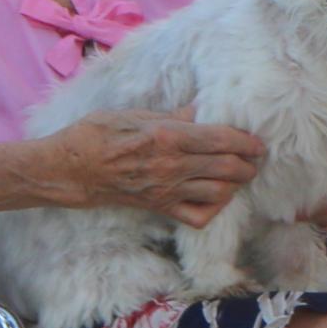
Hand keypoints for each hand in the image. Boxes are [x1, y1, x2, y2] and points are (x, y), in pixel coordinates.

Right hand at [45, 109, 269, 227]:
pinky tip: (216, 196)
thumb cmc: (95, 134)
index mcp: (167, 137)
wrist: (67, 170)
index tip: (259, 141)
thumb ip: (171, 116)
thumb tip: (200, 111)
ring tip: (242, 174)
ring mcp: (166, 191)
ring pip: (219, 192)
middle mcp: (171, 166)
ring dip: (237, 184)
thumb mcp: (133, 114)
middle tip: (257, 157)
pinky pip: (197, 216)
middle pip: (227, 167)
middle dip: (250, 163)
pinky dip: (214, 208)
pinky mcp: (159, 208)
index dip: (247, 141)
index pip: (221, 139)